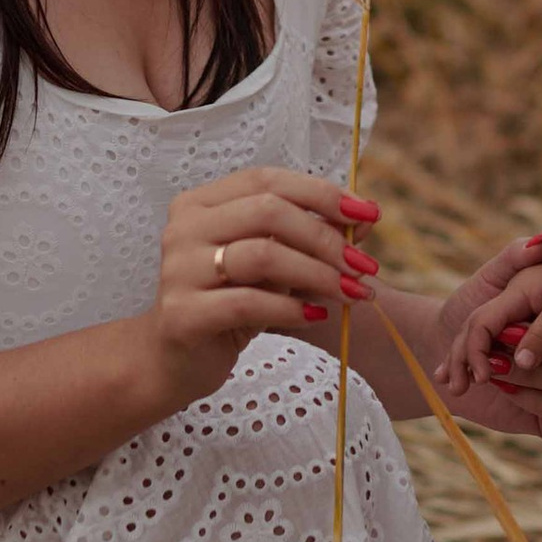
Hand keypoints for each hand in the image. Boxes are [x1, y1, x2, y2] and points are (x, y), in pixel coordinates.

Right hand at [144, 165, 380, 408]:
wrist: (173, 361)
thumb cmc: (227, 304)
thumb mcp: (270, 265)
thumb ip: (309, 238)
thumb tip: (366, 219)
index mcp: (201, 203)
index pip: (267, 181)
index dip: (321, 193)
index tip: (368, 213)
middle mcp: (184, 228)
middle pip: (268, 212)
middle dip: (325, 237)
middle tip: (363, 265)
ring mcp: (179, 270)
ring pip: (262, 255)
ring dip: (317, 273)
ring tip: (351, 293)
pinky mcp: (183, 314)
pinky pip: (248, 303)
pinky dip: (290, 308)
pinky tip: (317, 316)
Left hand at [434, 232, 541, 437]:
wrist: (442, 350)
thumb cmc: (471, 306)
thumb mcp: (494, 275)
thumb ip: (517, 254)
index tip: (503, 328)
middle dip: (528, 350)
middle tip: (488, 355)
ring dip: (525, 375)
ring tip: (490, 369)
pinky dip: (530, 398)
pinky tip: (505, 388)